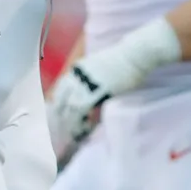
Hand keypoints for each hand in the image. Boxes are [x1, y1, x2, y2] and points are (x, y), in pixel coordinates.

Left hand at [47, 18, 180, 154]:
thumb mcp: (98, 67)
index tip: (56, 119)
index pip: (59, 90)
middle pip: (60, 99)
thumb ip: (88, 79)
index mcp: (76, 69)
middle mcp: (77, 75)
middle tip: (60, 132)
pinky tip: (82, 129)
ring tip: (71, 135)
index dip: (57, 105)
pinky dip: (81, 121)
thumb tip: (86, 96)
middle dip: (59, 117)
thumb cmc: (121, 61)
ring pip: (70, 106)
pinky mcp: (98, 90)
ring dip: (69, 123)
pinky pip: (83, 109)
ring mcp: (86, 82)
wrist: (134, 54)